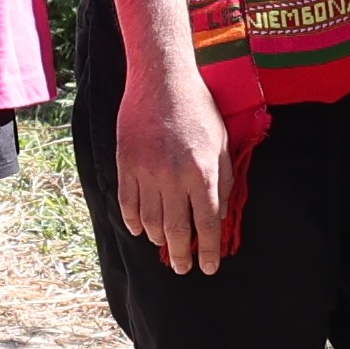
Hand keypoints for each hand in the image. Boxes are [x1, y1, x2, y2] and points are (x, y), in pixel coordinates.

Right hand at [114, 65, 240, 275]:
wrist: (162, 80)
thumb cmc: (198, 108)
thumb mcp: (222, 142)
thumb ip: (223, 180)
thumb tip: (218, 215)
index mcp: (202, 171)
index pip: (207, 223)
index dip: (208, 250)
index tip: (209, 267)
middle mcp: (174, 176)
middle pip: (177, 229)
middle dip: (182, 254)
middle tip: (183, 269)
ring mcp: (147, 171)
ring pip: (150, 220)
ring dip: (158, 240)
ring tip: (165, 247)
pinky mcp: (126, 164)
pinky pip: (128, 203)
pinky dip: (133, 221)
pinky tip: (140, 230)